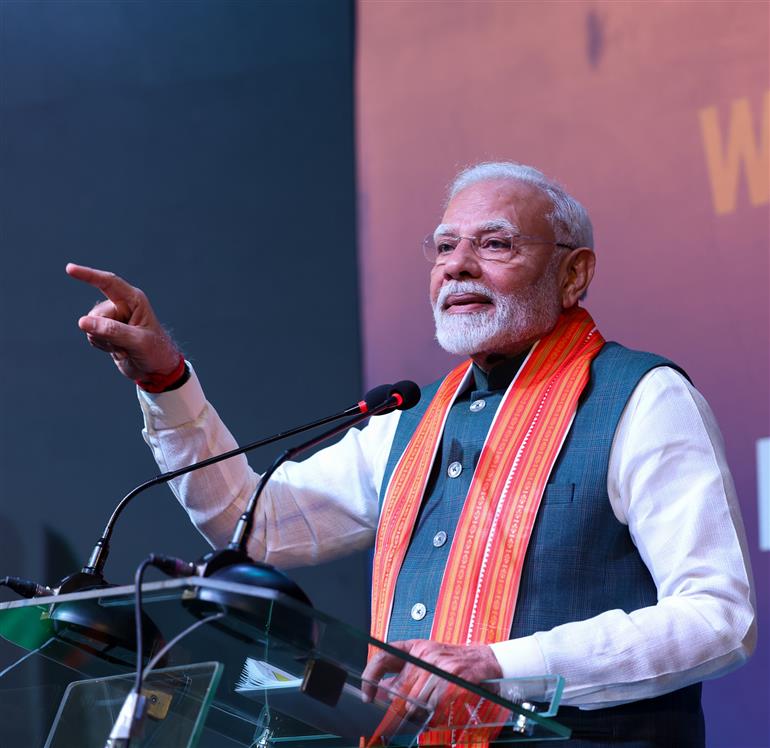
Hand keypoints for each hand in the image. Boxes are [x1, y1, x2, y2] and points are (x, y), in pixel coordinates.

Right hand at [66, 263, 180, 380]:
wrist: (158, 369)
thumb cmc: (156, 351)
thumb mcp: (136, 341)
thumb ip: (111, 331)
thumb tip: (83, 322)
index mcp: (134, 300)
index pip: (108, 283)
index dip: (89, 275)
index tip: (70, 269)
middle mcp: (122, 306)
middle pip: (96, 313)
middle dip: (104, 331)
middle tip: (125, 344)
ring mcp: (113, 318)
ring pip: (90, 325)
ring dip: (104, 341)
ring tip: (125, 348)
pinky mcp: (107, 331)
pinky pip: (92, 335)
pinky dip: (102, 346)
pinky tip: (119, 350)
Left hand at [361, 639, 502, 712]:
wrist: (482, 659)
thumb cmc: (451, 662)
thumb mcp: (426, 661)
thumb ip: (405, 673)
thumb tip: (383, 691)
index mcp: (414, 647)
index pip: (383, 658)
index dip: (370, 676)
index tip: (367, 694)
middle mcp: (424, 653)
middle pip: (400, 688)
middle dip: (402, 705)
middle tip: (408, 710)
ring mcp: (438, 664)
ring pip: (416, 700)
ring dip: (421, 710)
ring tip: (430, 706)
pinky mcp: (452, 676)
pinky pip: (434, 703)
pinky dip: (434, 712)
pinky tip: (439, 708)